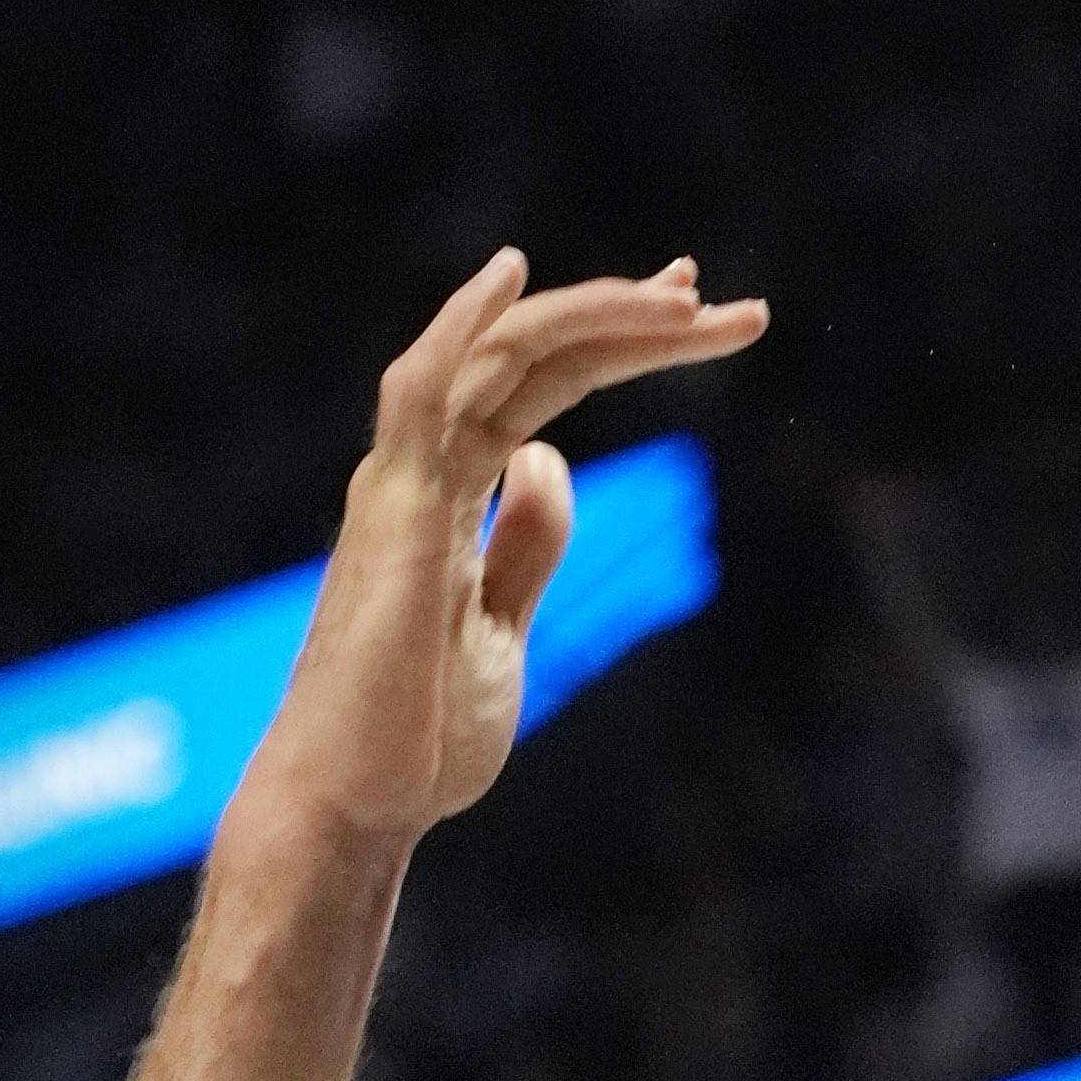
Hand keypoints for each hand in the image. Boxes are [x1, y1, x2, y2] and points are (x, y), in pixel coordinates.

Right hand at [244, 251, 767, 847]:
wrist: (355, 803)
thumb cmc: (419, 733)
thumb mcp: (507, 626)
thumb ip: (525, 543)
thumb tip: (550, 462)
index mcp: (450, 496)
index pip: (546, 389)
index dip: (618, 343)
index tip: (697, 314)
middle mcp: (422, 473)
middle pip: (536, 362)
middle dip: (632, 321)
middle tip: (725, 300)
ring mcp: (404, 488)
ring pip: (498, 359)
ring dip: (591, 317)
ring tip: (686, 296)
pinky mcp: (398, 514)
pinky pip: (426, 394)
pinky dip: (466, 329)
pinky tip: (513, 277)